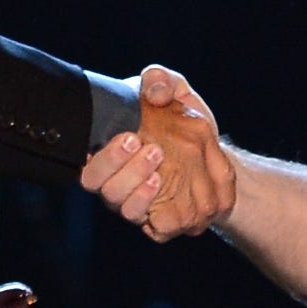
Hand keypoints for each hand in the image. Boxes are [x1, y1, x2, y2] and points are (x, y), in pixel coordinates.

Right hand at [80, 64, 234, 241]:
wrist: (216, 152)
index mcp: (111, 153)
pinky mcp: (162, 221)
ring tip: (161, 171)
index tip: (130, 137)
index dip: (104, 159)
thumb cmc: (182, 120)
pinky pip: (156, 227)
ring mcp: (139, 204)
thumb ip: (160, 80)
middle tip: (154, 150)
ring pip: (127, 210)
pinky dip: (163, 212)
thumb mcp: (174, 91)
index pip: (90, 165)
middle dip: (125, 171)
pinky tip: (172, 192)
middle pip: (105, 188)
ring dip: (141, 192)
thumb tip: (154, 89)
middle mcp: (119, 182)